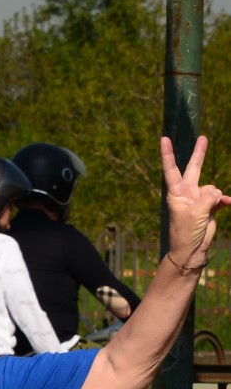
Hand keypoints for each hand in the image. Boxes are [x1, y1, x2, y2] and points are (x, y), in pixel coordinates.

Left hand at [161, 135, 230, 265]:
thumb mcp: (196, 213)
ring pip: (212, 188)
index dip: (168, 154)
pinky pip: (219, 198)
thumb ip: (207, 197)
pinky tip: (228, 204)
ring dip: (216, 196)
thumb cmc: (186, 232)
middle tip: (203, 137)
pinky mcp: (209, 207)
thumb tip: (217, 193)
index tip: (164, 138)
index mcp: (176, 193)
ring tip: (211, 209)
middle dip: (199, 154)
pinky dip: (224, 200)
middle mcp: (187, 193)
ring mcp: (198, 200)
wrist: (191, 251)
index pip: (171, 169)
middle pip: (194, 169)